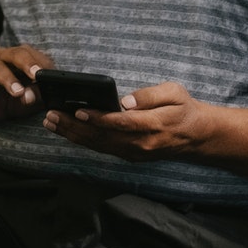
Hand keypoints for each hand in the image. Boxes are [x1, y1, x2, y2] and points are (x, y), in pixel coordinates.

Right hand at [0, 45, 54, 123]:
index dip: (43, 64)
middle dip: (28, 63)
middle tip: (37, 74)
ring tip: (18, 92)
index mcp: (21, 60)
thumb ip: (39, 94)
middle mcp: (4, 60)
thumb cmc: (10, 99)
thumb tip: (50, 93)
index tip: (53, 76)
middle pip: (16, 54)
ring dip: (8, 79)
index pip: (35, 56)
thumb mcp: (28, 98)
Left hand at [43, 81, 204, 161]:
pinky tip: (67, 131)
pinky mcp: (129, 155)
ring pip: (99, 145)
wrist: (196, 137)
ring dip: (73, 134)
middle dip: (75, 127)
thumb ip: (149, 95)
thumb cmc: (183, 109)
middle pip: (103, 137)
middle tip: (52, 115)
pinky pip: (102, 148)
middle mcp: (141, 144)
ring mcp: (134, 152)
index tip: (80, 110)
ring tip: (51, 122)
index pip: (121, 123)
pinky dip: (83, 140)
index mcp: (153, 126)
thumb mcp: (174, 93)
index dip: (99, 118)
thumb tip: (125, 101)